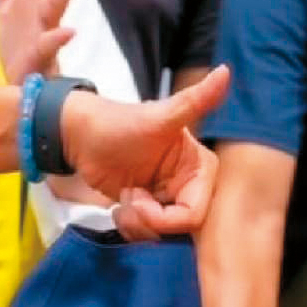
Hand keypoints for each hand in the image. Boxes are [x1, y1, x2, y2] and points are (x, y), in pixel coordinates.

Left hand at [63, 65, 228, 234]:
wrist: (81, 136)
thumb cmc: (118, 123)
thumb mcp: (158, 117)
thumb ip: (194, 101)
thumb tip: (225, 71)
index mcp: (200, 167)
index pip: (195, 213)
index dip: (164, 216)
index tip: (137, 197)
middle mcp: (191, 186)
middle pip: (179, 228)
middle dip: (149, 221)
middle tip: (127, 201)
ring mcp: (169, 199)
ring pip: (164, 235)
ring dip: (137, 225)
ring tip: (123, 201)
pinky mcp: (150, 209)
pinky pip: (149, 234)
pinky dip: (132, 228)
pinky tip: (120, 207)